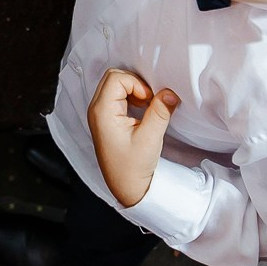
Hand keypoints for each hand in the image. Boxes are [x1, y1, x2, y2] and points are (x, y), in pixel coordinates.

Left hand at [88, 69, 179, 207]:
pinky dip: (130, 97)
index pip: (116, 78)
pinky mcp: (105, 119)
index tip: (148, 101)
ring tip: (146, 107)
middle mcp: (96, 110)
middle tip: (148, 101)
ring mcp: (99, 114)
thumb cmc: (133, 167)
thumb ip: (160, 112)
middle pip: (113, 77)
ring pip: (114, 85)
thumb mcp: (150, 138)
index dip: (136, 84)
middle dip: (135, 84)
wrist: (126, 187)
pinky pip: (115, 96)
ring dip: (133, 90)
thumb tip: (170, 92)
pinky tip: (141, 111)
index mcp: (102, 112)